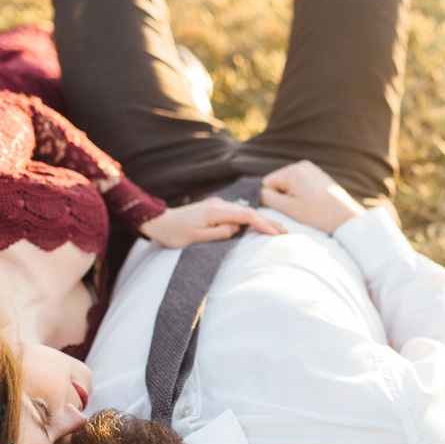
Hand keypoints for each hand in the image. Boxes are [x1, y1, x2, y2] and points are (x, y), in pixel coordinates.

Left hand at [139, 196, 287, 247]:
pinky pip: (238, 212)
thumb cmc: (175, 234)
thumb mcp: (196, 238)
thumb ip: (219, 233)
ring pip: (245, 211)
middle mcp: (219, 204)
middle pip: (249, 212)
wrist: (159, 222)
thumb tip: (237, 229)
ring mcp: (217, 204)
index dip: (263, 224)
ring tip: (277, 229)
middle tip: (286, 232)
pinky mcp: (214, 208)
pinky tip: (258, 223)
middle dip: (268, 221)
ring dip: (261, 220)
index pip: (247, 216)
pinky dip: (251, 219)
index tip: (276, 233)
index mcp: (216, 212)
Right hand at [259, 161, 364, 234]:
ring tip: (306, 210)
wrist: (346, 220)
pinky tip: (312, 207)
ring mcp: (313, 170)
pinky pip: (302, 186)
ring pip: (290, 186)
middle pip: (279, 183)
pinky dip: (302, 197)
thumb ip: (267, 197)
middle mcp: (302, 165)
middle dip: (282, 198)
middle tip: (296, 212)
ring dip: (292, 198)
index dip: (270, 199)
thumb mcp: (287, 208)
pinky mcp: (320, 178)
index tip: (283, 211)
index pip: (267, 183)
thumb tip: (256, 192)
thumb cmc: (316, 215)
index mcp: (293, 170)